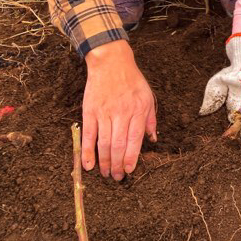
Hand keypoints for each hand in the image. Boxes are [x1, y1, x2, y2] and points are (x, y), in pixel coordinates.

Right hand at [82, 40, 156, 179]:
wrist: (111, 62)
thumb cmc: (132, 81)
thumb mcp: (148, 97)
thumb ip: (150, 119)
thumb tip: (153, 139)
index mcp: (138, 110)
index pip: (134, 140)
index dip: (131, 158)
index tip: (129, 171)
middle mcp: (121, 113)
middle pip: (118, 145)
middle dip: (117, 164)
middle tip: (116, 177)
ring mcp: (104, 112)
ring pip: (103, 143)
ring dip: (103, 162)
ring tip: (105, 173)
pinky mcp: (90, 111)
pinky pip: (89, 135)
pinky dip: (87, 152)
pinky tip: (88, 164)